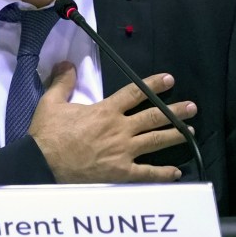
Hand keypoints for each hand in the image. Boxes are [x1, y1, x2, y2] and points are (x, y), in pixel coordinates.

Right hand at [27, 61, 197, 183]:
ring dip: (176, 134)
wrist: (43, 164)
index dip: (154, 85)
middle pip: (154, 116)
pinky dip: (163, 173)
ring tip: (192, 131)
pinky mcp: (121, 173)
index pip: (135, 93)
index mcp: (106, 111)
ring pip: (156, 141)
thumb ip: (62, 82)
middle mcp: (120, 129)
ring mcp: (123, 152)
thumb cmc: (48, 134)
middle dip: (175, 111)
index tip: (170, 79)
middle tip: (192, 107)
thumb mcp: (51, 103)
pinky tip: (176, 172)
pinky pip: (147, 173)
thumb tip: (66, 63)